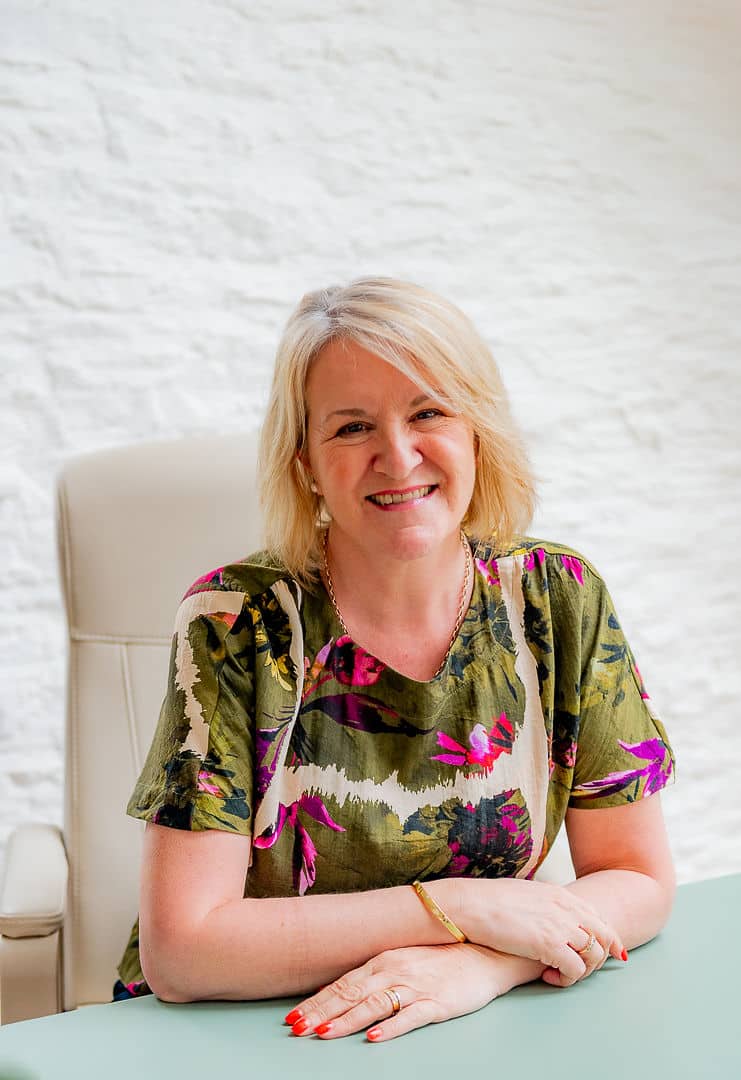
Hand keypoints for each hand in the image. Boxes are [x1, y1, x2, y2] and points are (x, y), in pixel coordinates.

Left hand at [285, 944, 513, 1042]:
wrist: (485, 953)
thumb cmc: (442, 958)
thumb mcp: (404, 959)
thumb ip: (377, 975)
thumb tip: (345, 992)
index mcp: (384, 960)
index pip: (343, 983)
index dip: (317, 1000)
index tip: (294, 1015)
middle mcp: (395, 970)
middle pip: (351, 993)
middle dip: (320, 1011)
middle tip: (296, 1027)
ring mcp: (415, 987)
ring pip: (373, 1006)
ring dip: (346, 1020)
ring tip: (324, 1033)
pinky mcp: (437, 1003)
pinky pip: (409, 1017)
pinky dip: (390, 1028)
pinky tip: (373, 1038)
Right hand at [435, 877, 625, 985]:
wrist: (472, 905)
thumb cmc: (490, 902)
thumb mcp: (527, 896)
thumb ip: (546, 906)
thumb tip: (551, 920)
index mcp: (561, 895)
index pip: (599, 918)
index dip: (609, 940)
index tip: (612, 955)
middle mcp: (567, 908)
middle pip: (605, 937)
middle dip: (599, 959)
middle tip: (579, 970)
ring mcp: (560, 925)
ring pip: (594, 956)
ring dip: (581, 971)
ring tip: (557, 974)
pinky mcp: (550, 944)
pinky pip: (576, 970)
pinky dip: (566, 979)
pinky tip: (547, 976)